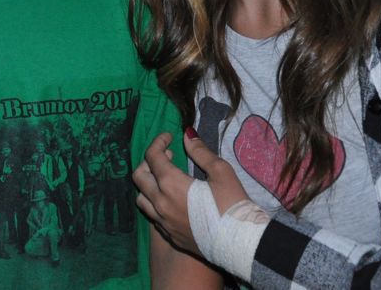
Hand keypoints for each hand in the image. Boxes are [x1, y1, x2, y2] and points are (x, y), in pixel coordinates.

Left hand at [133, 130, 248, 253]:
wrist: (242, 245)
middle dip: (149, 161)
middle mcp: (160, 203)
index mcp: (170, 185)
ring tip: (166, 179)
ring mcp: (163, 222)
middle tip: (168, 156)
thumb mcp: (222, 172)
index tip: (169, 137)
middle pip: (139, 176)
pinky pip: (152, 216)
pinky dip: (156, 203)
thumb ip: (201, 152)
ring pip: (141, 198)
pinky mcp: (170, 236)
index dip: (158, 142)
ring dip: (149, 184)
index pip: (152, 156)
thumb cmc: (233, 205)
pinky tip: (172, 200)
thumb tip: (187, 135)